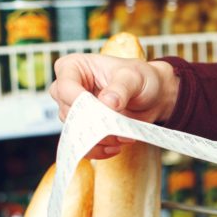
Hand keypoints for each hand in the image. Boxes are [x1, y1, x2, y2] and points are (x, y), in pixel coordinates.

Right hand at [49, 54, 178, 158]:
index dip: (80, 102)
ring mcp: (75, 110)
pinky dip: (99, 150)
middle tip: (117, 127)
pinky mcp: (84, 128)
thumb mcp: (134, 77)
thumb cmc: (141, 79)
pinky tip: (116, 147)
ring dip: (99, 139)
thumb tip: (108, 102)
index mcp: (73, 67)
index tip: (104, 110)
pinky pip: (82, 145)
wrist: (152, 97)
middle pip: (68, 113)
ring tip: (123, 136)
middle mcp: (68, 89)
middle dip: (93, 124)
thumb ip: (120, 88)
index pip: (65, 87)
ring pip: (75, 132)